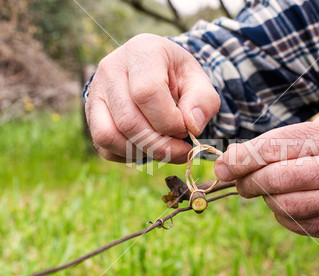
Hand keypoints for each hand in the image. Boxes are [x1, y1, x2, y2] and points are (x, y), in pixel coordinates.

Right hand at [85, 34, 219, 162]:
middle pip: (128, 121)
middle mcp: (111, 68)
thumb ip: (203, 101)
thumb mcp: (199, 81)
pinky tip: (148, 147)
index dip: (169, 121)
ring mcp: (95, 91)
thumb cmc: (178, 77)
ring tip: (165, 149)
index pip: (146, 93)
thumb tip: (192, 127)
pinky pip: (104, 146)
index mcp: (142, 52)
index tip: (187, 129)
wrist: (155, 71)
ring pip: (109, 136)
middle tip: (182, 149)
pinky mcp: (91, 114)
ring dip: (142, 152)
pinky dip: (128, 155)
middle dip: (160, 145)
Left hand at [214, 112, 318, 242]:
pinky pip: (301, 226)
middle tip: (239, 182)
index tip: (222, 164)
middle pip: (275, 179)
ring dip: (266, 200)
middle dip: (247, 182)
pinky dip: (285, 216)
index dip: (241, 157)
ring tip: (266, 191)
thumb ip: (289, 138)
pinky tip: (287, 205)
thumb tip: (241, 156)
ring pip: (285, 208)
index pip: (274, 147)